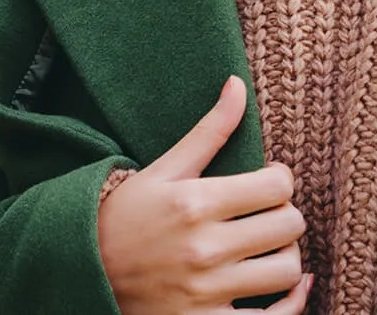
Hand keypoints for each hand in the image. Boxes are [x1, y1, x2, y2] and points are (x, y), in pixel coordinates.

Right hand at [97, 75, 311, 313]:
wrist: (83, 271)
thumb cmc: (128, 213)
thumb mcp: (167, 167)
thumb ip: (210, 129)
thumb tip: (238, 83)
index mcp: (197, 203)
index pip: (277, 186)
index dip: (281, 178)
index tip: (268, 180)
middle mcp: (204, 250)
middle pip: (289, 226)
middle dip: (286, 213)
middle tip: (269, 211)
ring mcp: (205, 294)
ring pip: (286, 272)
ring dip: (287, 256)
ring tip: (270, 246)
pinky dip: (291, 306)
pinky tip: (293, 287)